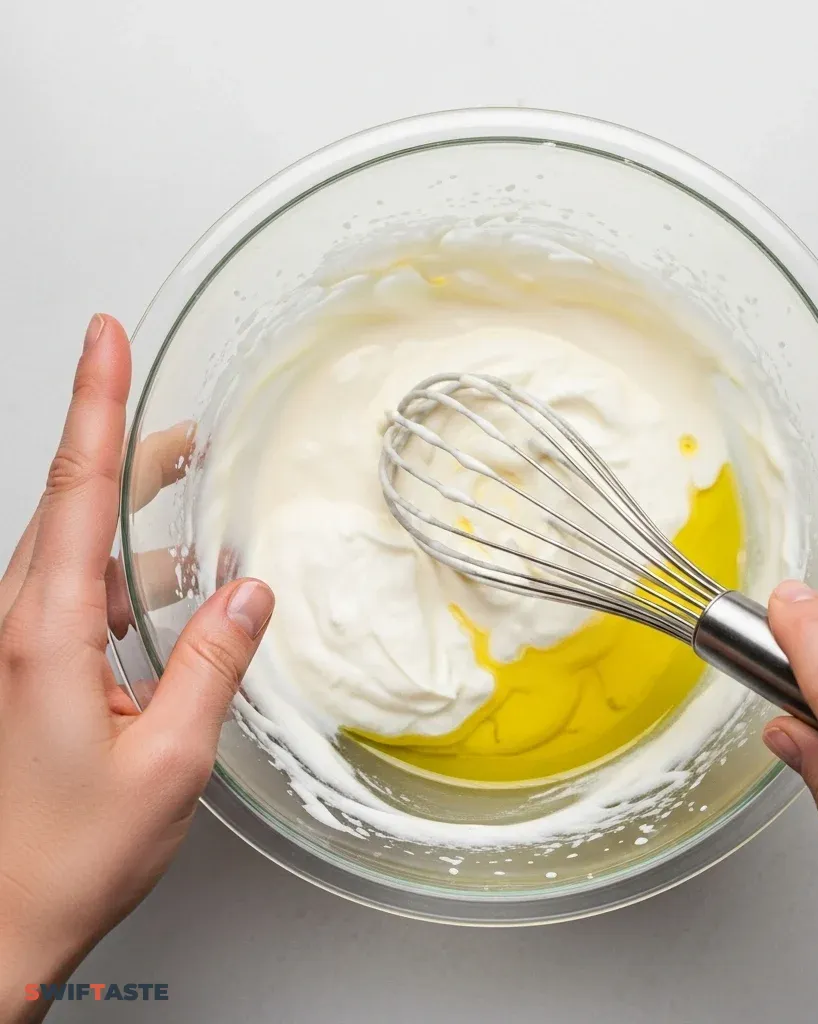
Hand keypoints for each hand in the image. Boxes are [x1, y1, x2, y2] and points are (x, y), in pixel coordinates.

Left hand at [0, 316, 273, 1022]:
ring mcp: (19, 647)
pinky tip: (175, 584)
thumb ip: (210, 665)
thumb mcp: (166, 760)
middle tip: (179, 415)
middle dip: (123, 442)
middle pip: (72, 501)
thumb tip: (247, 592)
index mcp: (44, 635)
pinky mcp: (30, 669)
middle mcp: (20, 627)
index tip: (106, 338)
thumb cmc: (64, 856)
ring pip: (74, 543)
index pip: (75, 490)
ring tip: (185, 480)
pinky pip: (78, 591)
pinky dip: (128, 568)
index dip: (94, 404)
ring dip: (129, 507)